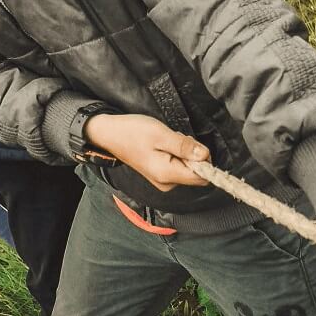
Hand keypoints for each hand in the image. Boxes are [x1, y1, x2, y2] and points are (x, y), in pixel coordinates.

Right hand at [83, 113, 208, 189]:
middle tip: (175, 138)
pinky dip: (176, 154)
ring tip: (166, 139)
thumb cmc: (132, 132)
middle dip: (192, 154)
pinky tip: (163, 144)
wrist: (110, 134)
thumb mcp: (161, 134)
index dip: (204, 160)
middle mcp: (167, 183)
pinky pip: (178, 166)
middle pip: (196, 173)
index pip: (202, 177)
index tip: (192, 145)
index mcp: (167, 175)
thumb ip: (184, 146)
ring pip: (188, 168)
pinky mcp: (160, 174)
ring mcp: (163, 180)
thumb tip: (205, 156)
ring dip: (184, 152)